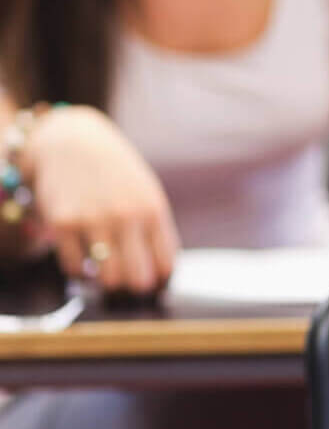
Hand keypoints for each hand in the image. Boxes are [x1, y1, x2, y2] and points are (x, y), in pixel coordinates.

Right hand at [24, 106, 179, 294]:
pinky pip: (75, 269)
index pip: (166, 264)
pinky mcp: (63, 224)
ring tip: (106, 270)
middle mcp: (126, 215)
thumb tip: (161, 274)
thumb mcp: (146, 192)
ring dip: (107, 282)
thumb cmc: (115, 173)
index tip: (152, 280)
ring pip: (107, 279)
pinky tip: (85, 259)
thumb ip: (154, 229)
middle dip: (134, 286)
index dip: (159, 280)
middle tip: (127, 280)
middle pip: (138, 279)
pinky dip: (81, 273)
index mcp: (153, 209)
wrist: (73, 141)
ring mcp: (93, 220)